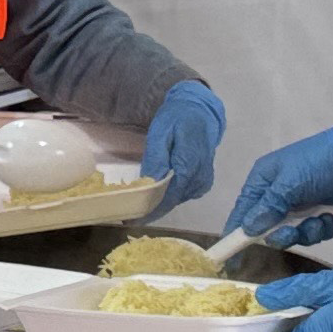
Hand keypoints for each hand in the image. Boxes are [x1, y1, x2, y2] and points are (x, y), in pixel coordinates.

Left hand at [142, 79, 228, 212]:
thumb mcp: (160, 133)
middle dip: (151, 209)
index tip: (132, 220)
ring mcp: (203, 181)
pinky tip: (157, 192)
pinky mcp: (203, 181)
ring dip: (160, 202)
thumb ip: (156, 159)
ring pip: (177, 199)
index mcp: (189, 167)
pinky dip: (169, 195)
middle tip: (129, 214)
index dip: (150, 211)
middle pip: (172, 201)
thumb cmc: (177, 119)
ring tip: (139, 203)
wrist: (200, 112)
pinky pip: (183, 194)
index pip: (168, 198)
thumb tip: (149, 184)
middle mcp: (199, 178)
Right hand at [225, 127, 332, 249]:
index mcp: (264, 180)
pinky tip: (330, 217)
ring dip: (305, 232)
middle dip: (280, 234)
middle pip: (267, 228)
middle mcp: (278, 194)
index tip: (229, 257)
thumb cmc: (320, 165)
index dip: (236, 232)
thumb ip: (268, 206)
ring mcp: (299, 206)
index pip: (243, 210)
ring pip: (290, 234)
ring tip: (318, 219)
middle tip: (291, 232)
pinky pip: (311, 233)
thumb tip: (247, 228)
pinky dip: (320, 228)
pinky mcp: (318, 214)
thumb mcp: (290, 182)